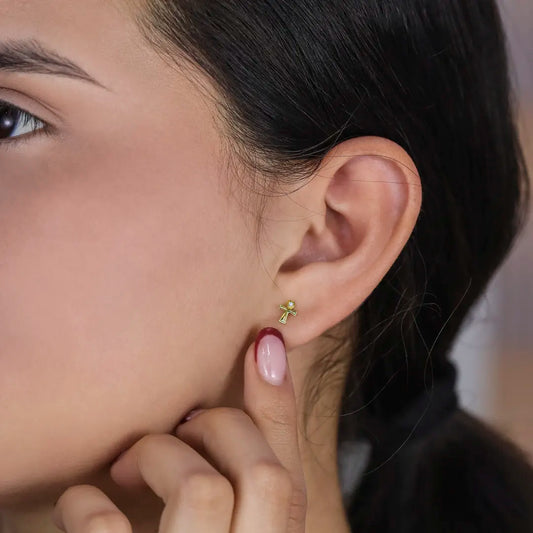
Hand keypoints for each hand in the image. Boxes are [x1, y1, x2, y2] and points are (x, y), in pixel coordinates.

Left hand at [52, 327, 307, 531]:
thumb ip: (248, 450)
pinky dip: (86, 503)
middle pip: (268, 478)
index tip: (262, 339)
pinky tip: (83, 502)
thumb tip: (268, 347)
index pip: (292, 480)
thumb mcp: (222, 510)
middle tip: (184, 424)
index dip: (281, 401)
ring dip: (158, 454)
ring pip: (201, 490)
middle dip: (219, 430)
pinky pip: (108, 530)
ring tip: (129, 464)